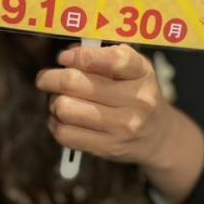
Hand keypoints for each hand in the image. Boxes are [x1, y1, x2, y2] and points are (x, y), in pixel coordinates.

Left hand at [36, 43, 171, 168]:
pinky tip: (63, 119)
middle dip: (51, 78)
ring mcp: (123, 127)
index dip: (80, 56)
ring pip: (64, 108)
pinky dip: (55, 123)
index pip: (111, 59)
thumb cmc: (134, 92)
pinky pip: (64, 133)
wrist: (157, 136)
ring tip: (59, 99)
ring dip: (53, 102)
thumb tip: (66, 57)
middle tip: (46, 79)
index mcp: (141, 73)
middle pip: (74, 83)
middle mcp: (136, 100)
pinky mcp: (108, 148)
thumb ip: (102, 55)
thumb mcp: (131, 68)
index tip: (63, 57)